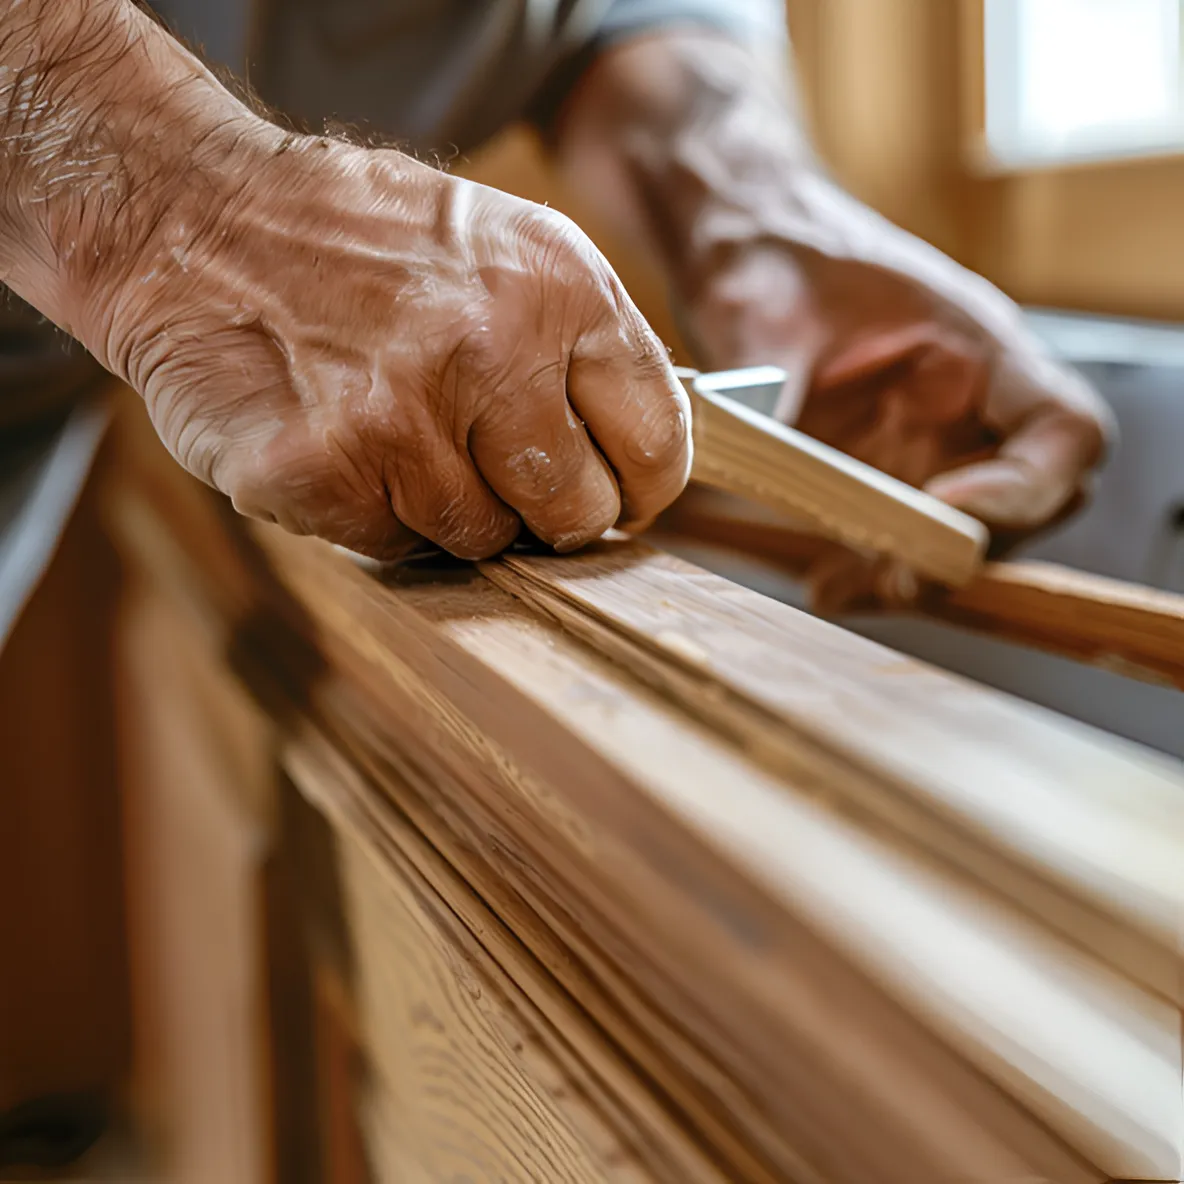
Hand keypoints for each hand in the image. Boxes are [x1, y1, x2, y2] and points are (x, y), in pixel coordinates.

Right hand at [0, 1, 689, 560]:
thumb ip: (573, 349)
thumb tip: (629, 460)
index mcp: (560, 285)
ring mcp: (407, 415)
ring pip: (482, 539)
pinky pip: (393, 547)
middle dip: (544, 515)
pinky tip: (342, 449)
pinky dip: (373, 517)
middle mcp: (495, 349)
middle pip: (578, 513)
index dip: (638, 487)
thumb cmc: (354, 241)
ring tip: (394, 432)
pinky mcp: (326, 471)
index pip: (657, 441)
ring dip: (445, 509)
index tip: (613, 497)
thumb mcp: (496, 249)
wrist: (190, 214)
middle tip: (490, 474)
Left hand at [681, 179, 1112, 608]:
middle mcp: (967, 406)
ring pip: (958, 533)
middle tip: (895, 576)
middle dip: (965, 548)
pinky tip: (824, 585)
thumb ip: (779, 393)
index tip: (944, 505)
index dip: (1025, 485)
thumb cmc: (775, 255)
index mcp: (976, 348)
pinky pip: (896, 537)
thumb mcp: (767, 319)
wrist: (745, 250)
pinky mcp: (879, 472)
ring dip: (912, 572)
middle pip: (1023, 503)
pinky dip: (869, 569)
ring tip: (845, 590)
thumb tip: (755, 455)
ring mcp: (926, 444)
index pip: (1062, 431)